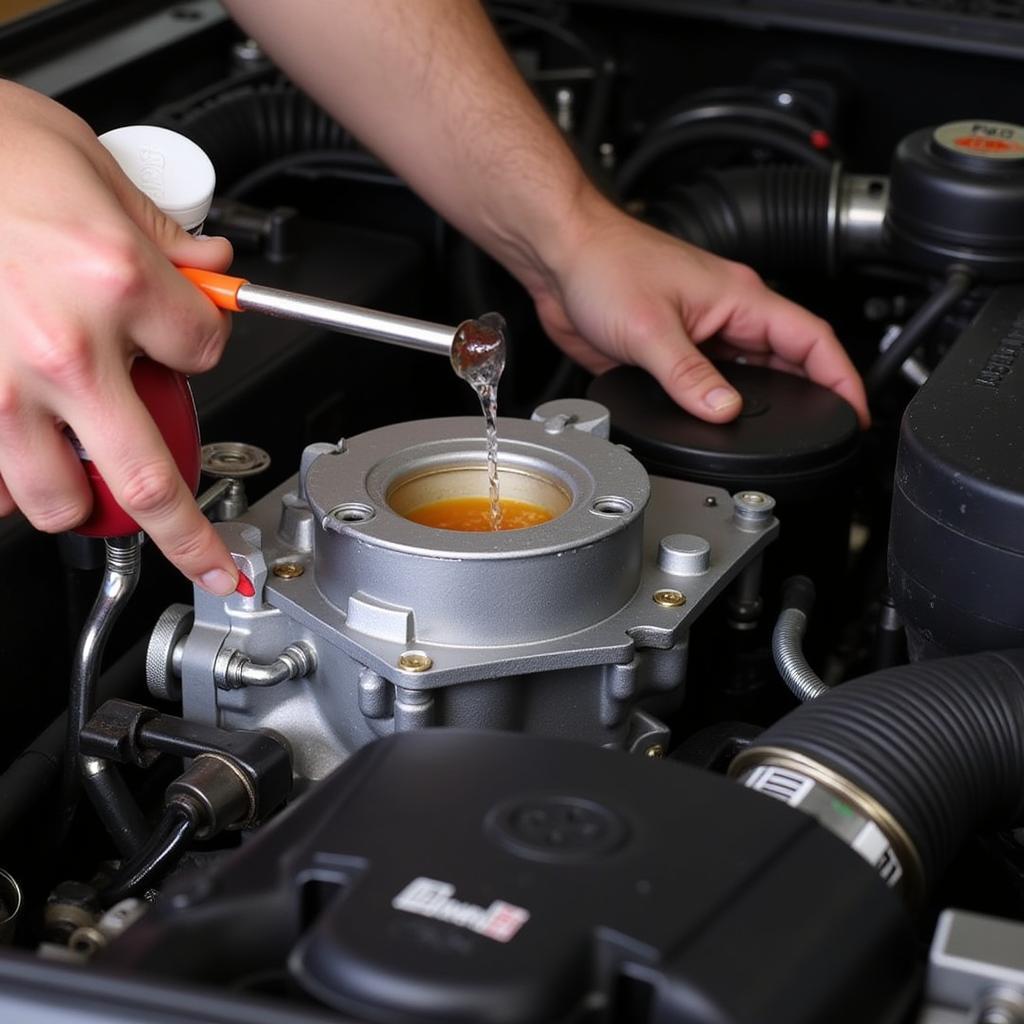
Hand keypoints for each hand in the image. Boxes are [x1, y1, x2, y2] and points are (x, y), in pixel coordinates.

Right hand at [0, 82, 239, 593]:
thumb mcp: (90, 165)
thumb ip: (159, 231)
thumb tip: (209, 261)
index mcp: (116, 280)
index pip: (204, 352)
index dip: (200, 344)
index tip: (188, 339)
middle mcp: (62, 347)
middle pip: (149, 480)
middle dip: (192, 539)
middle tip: (216, 564)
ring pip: (57, 500)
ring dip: (82, 503)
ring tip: (90, 480)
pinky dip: (8, 480)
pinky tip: (19, 455)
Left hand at [524, 197, 869, 425]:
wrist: (559, 256)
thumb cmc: (605, 263)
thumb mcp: (651, 327)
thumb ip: (688, 375)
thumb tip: (724, 412)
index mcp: (741, 298)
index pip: (813, 339)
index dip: (842, 377)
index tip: (855, 411)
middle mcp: (727, 315)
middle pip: (788, 361)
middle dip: (809, 396)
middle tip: (822, 433)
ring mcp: (700, 333)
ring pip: (748, 374)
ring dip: (762, 402)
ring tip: (777, 436)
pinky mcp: (671, 350)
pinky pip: (708, 382)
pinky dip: (718, 403)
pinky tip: (717, 423)